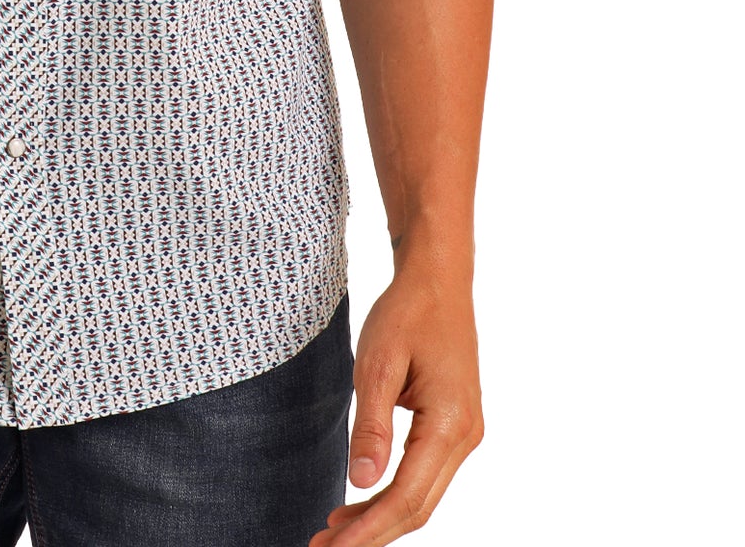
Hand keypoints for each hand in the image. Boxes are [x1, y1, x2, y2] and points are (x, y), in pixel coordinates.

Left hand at [308, 266, 483, 546]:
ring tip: (332, 531)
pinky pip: (423, 474)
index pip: (407, 497)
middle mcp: (465, 437)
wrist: (438, 278)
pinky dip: (391, 493)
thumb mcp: (379, 362)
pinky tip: (360, 500)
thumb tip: (360, 482)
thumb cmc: (408, 311)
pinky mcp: (454, 426)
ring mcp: (464, 433)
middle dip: (371, 534)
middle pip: (417, 507)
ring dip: (379, 517)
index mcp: (450, 424)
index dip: (369, 530)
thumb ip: (371, 425)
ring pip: (421, 495)